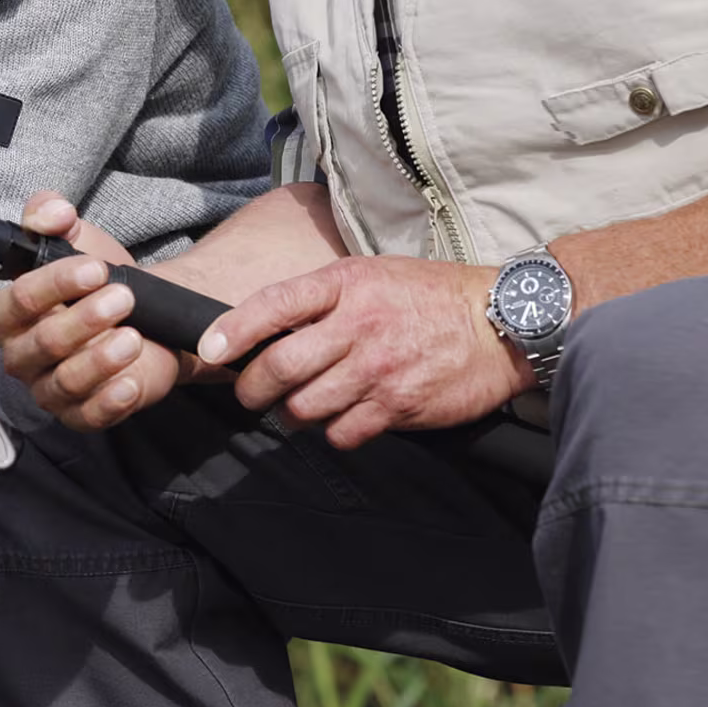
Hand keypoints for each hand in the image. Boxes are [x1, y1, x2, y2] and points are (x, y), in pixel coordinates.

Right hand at [0, 192, 191, 430]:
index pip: (16, 302)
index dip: (54, 284)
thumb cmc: (97, 281)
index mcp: (10, 314)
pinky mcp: (81, 414)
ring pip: (65, 381)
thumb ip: (51, 216)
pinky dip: (111, 400)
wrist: (141, 312)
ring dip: (101, 358)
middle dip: (85, 319)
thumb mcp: (76, 238)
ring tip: (132, 336)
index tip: (94, 268)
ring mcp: (50, 388)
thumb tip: (53, 210)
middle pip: (42, 343)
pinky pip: (89, 415)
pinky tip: (131, 381)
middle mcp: (23, 354)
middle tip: (123, 297)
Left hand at [197, 254, 532, 449]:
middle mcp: (357, 324)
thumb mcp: (372, 274)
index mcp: (346, 283)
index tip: (208, 348)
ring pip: (305, 406)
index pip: (274, 304)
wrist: (499, 322)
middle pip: (279, 366)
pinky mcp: (398, 405)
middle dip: (251, 387)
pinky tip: (344, 417)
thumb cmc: (428, 296)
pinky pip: (342, 432)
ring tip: (301, 405)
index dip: (233, 329)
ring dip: (293, 413)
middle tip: (250, 393)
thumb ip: (323, 297)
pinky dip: (334, 431)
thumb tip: (268, 328)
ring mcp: (377, 368)